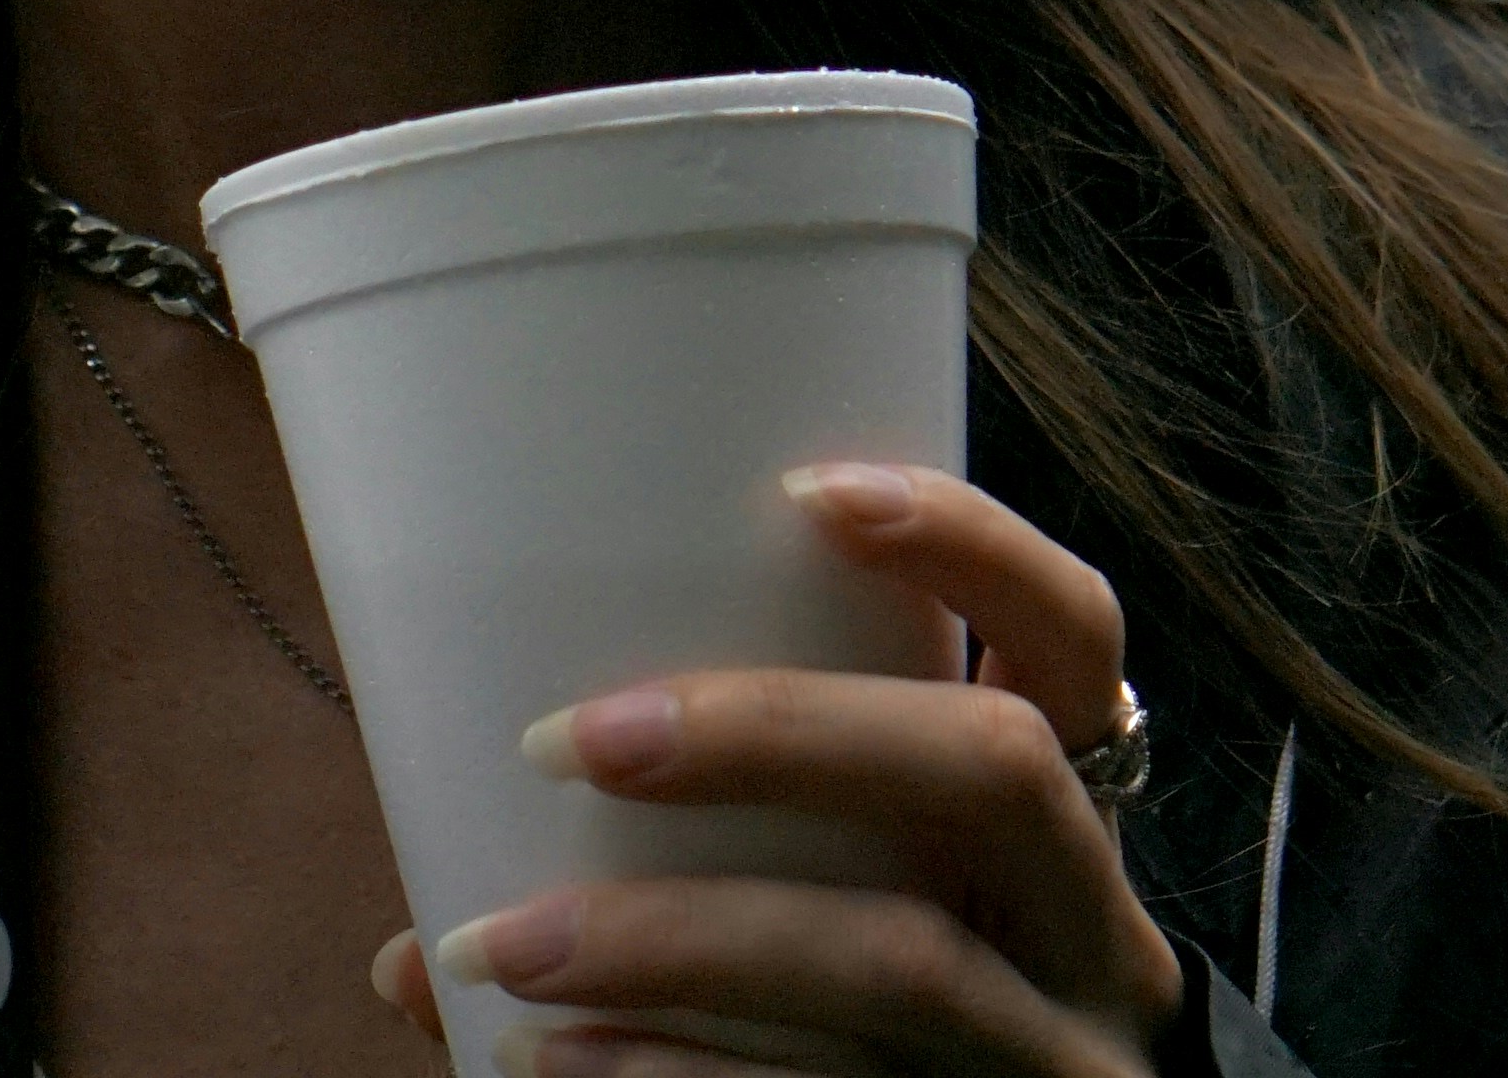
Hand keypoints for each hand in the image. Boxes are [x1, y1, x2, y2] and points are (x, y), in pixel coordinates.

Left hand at [375, 467, 1181, 1077]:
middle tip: (568, 738)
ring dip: (680, 937)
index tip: (806, 487)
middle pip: (995, 769)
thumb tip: (411, 947)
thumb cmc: (894, 1043)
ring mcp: (1063, 1059)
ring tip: (503, 945)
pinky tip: (551, 1068)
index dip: (967, 544)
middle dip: (781, 730)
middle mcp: (1097, 935)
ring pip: (904, 958)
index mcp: (1062, 828)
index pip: (1071, 633)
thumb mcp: (864, 941)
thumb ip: (685, 895)